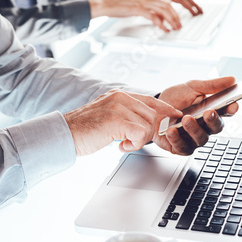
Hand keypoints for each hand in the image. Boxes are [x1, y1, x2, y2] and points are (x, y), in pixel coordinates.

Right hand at [64, 90, 181, 155]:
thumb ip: (127, 118)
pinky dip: (133, 144)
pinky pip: (140, 134)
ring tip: (123, 142)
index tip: (176, 118)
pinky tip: (120, 145)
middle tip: (134, 141)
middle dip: (151, 133)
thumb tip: (146, 126)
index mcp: (121, 95)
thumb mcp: (110, 118)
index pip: (152, 101)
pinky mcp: (116, 119)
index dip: (166, 111)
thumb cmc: (86, 130)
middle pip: (154, 115)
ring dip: (139, 140)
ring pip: (149, 125)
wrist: (65, 134)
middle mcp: (122, 97)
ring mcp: (119, 106)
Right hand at [89, 0, 182, 31]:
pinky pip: (154, 16)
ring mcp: (144, 1)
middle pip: (168, 5)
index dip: (176, 11)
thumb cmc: (122, 6)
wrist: (107, 3)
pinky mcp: (139, 8)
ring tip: (175, 28)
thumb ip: (150, 10)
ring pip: (164, 10)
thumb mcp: (139, 6)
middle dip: (176, 17)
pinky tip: (165, 29)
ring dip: (172, 20)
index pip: (168, 1)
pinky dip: (162, 24)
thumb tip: (160, 20)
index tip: (180, 19)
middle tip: (180, 26)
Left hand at [153, 76, 238, 154]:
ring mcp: (193, 139)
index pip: (226, 112)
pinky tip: (171, 130)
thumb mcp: (192, 87)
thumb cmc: (174, 100)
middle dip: (213, 120)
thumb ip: (212, 85)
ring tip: (186, 119)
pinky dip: (176, 138)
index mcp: (211, 112)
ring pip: (200, 139)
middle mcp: (204, 128)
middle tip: (208, 112)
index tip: (233, 104)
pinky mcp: (180, 148)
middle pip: (216, 128)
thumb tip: (232, 79)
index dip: (231, 109)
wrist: (152, 109)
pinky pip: (182, 147)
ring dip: (194, 129)